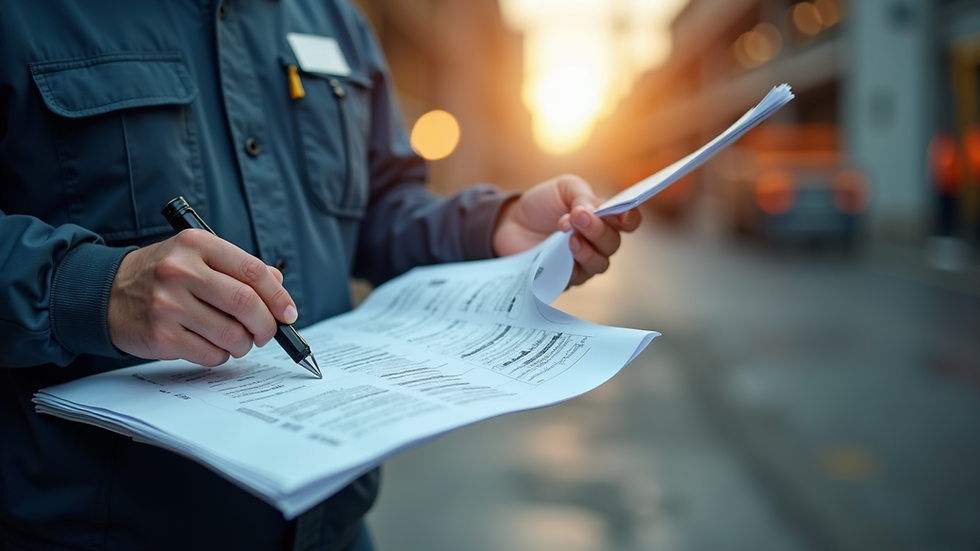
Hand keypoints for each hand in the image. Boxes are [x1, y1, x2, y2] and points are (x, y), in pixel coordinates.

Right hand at [107, 230, 297, 365]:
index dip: (278, 296)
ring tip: (236, 340)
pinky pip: (211, 354)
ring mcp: (169, 305)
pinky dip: (221, 355)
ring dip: (243, 344)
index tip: (288, 314)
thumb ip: (238, 268)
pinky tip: (210, 345)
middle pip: (246, 303)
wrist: (104, 292)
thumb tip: (279, 287)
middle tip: (267, 333)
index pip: (253, 271)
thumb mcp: (197, 257)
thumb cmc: (162, 275)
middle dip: (266, 325)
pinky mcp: (160, 336)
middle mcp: (182, 271)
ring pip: (232, 334)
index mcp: (197, 245)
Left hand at [492, 174, 640, 285]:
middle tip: (578, 217)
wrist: (510, 223)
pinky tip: (562, 250)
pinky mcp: (566, 278)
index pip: (628, 221)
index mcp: (603, 217)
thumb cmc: (541, 205)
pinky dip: (572, 263)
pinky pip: (578, 276)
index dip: (631, 219)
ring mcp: (583, 262)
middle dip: (598, 229)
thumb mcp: (563, 188)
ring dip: (587, 249)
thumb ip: (581, 195)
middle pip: (613, 243)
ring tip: (569, 235)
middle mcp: (598, 242)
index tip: (624, 214)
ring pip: (600, 263)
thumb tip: (592, 211)